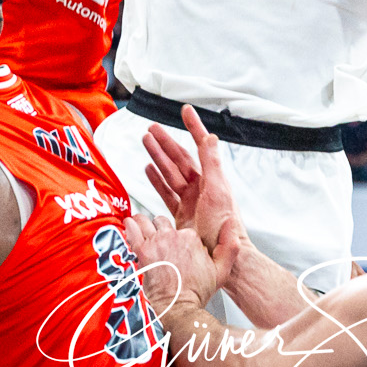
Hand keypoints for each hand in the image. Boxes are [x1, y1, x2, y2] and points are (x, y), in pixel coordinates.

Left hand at [122, 213, 232, 319]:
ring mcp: (158, 242)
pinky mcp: (143, 251)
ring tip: (138, 226)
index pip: (180, 228)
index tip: (173, 246)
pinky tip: (128, 224)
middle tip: (154, 240)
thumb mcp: (222, 271)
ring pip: (145, 222)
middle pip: (161, 222)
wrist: (178, 308)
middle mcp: (174, 235)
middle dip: (158, 229)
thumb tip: (231, 224)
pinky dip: (129, 225)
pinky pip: (133, 230)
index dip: (176, 237)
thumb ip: (229, 247)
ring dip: (141, 223)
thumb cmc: (197, 293)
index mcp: (192, 237)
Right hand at [143, 104, 240, 248]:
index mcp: (211, 178)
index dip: (193, 126)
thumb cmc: (221, 226)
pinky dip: (156, 180)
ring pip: (170, 172)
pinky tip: (148, 169)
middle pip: (179, 157)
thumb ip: (212, 164)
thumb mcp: (217, 192)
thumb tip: (211, 136)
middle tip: (150, 128)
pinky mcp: (180, 215)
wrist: (218, 255)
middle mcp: (201, 187)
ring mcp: (190, 200)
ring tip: (145, 142)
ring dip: (157, 156)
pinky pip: (165, 193)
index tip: (185, 110)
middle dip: (165, 142)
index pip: (200, 145)